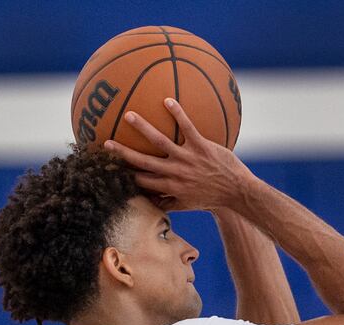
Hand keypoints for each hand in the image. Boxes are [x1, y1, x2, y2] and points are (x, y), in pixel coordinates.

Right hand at [104, 98, 254, 210]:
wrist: (237, 193)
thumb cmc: (212, 198)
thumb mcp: (188, 204)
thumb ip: (169, 203)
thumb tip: (152, 204)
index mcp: (169, 187)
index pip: (141, 180)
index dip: (125, 174)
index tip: (110, 166)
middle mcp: (175, 172)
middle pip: (142, 161)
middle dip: (123, 153)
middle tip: (106, 143)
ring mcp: (188, 158)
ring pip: (160, 141)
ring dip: (143, 128)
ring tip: (128, 115)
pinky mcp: (202, 146)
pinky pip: (188, 127)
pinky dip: (178, 113)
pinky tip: (167, 100)